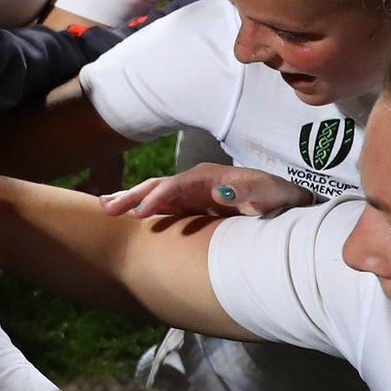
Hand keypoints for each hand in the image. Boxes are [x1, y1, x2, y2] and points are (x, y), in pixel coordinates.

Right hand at [101, 162, 313, 218]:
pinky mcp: (190, 207)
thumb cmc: (279, 198)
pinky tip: (123, 213)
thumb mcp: (270, 194)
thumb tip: (220, 190)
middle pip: (157, 187)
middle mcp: (194, 182)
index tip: (139, 214)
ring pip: (153, 195)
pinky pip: (160, 206)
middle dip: (131, 196)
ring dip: (129, 200)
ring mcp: (190, 194)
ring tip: (104, 206)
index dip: (156, 199)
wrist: (285, 202)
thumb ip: (248, 190)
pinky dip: (140, 208)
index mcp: (208, 177)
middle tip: (107, 208)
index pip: (174, 186)